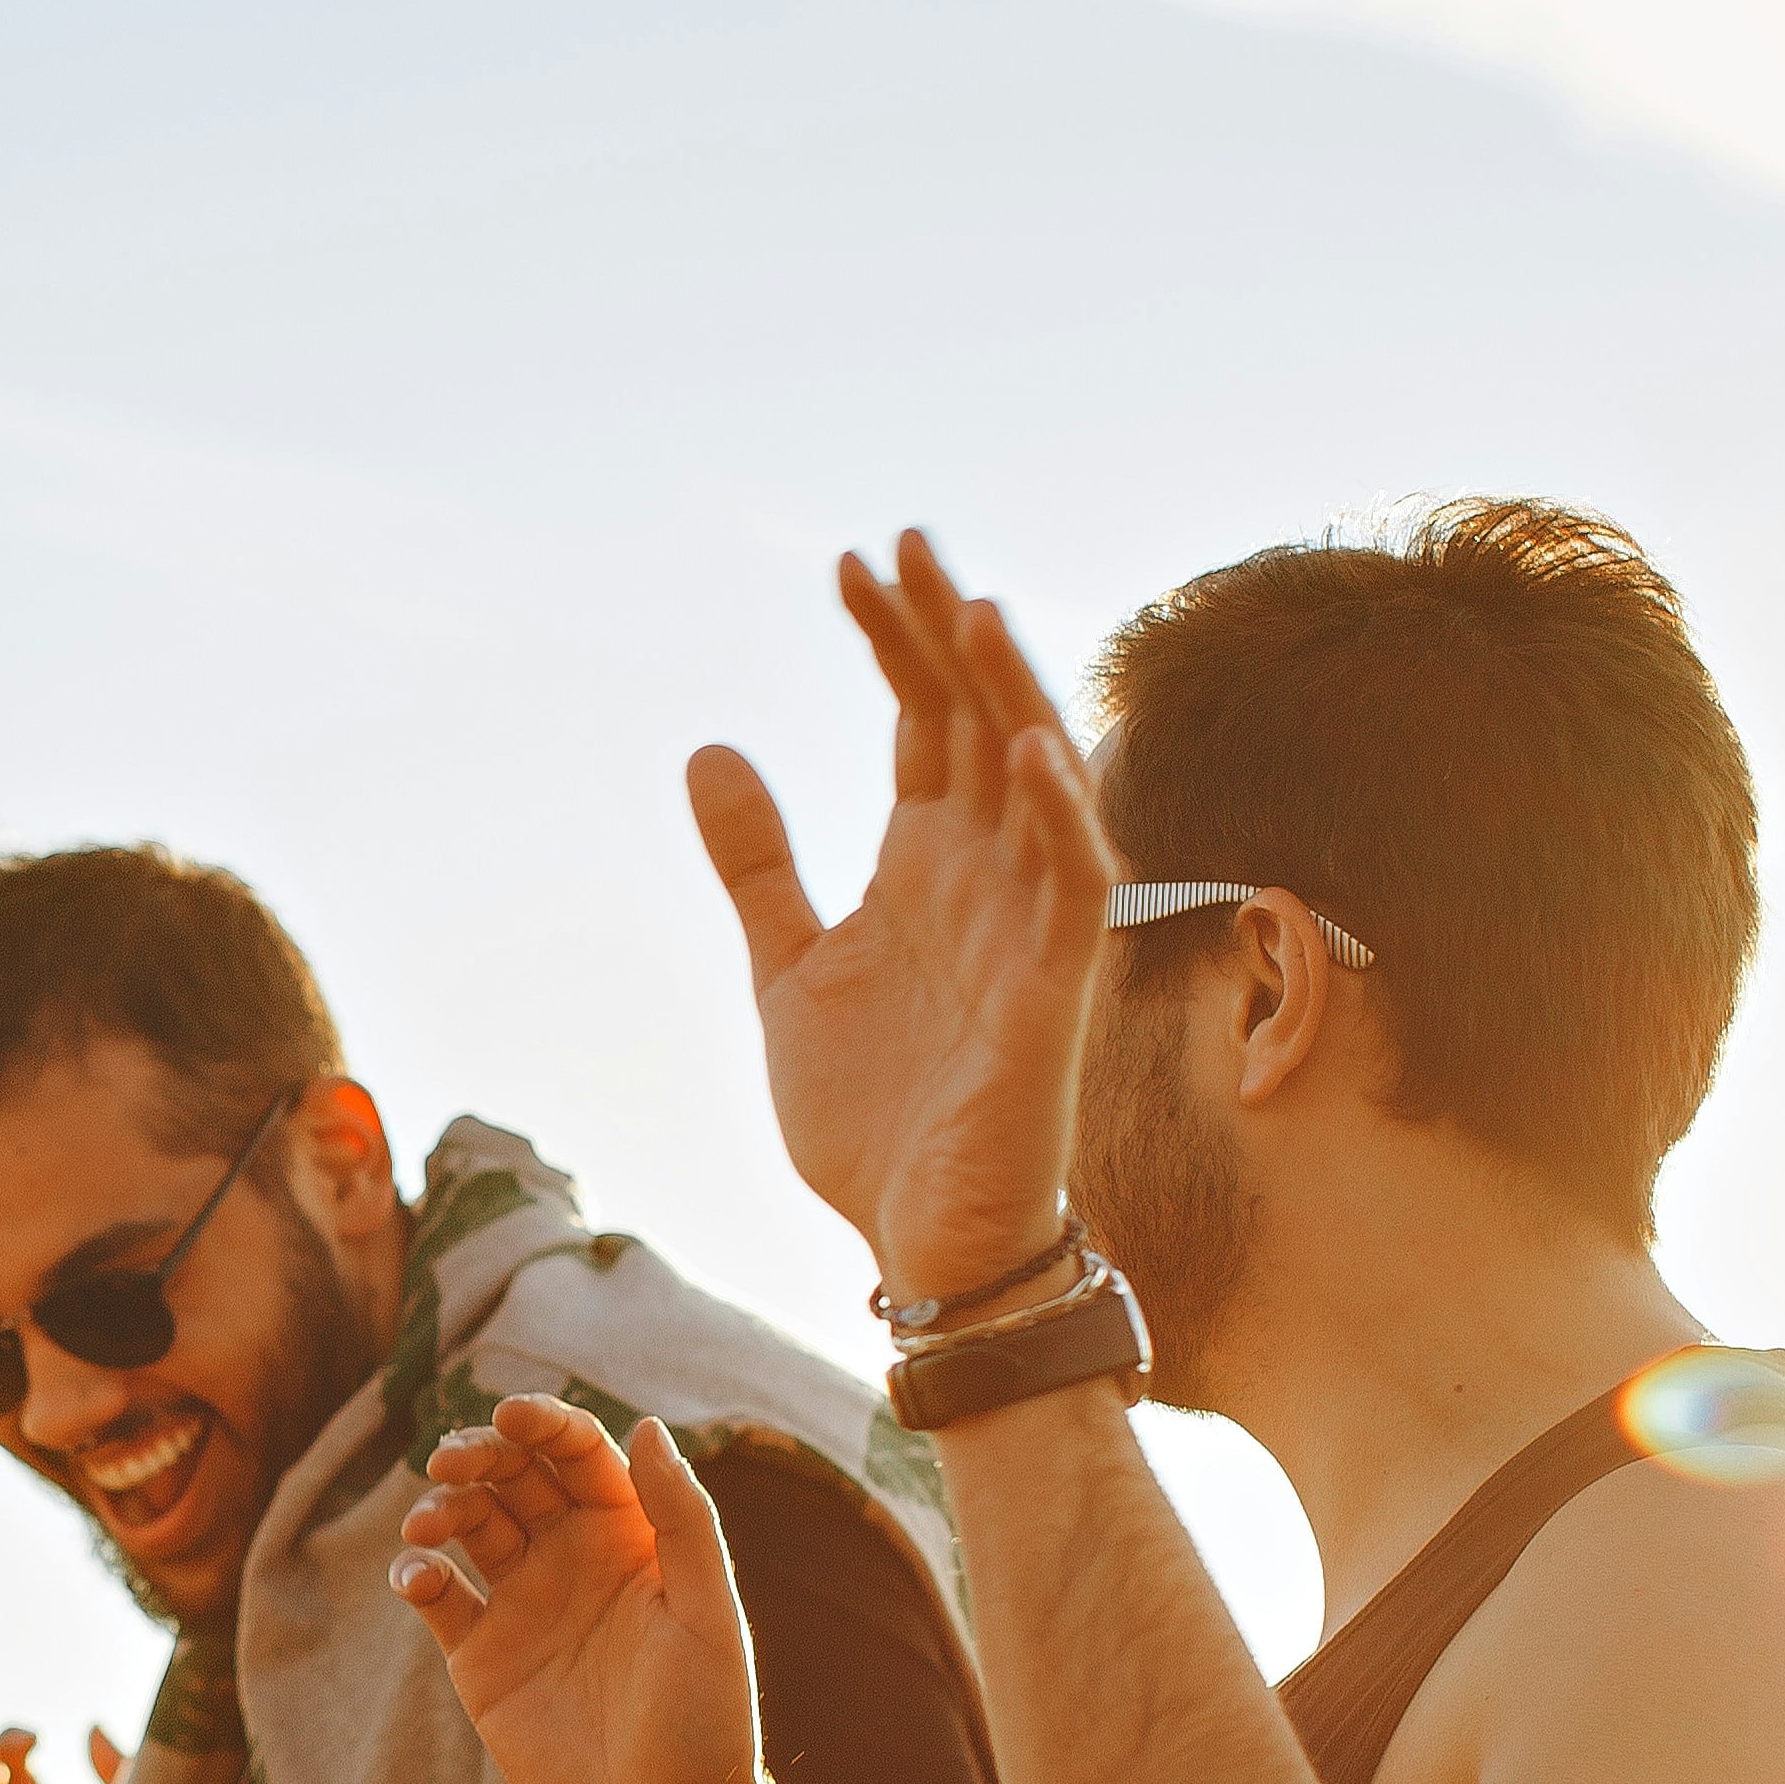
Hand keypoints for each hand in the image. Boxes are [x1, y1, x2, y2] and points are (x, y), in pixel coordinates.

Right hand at [392, 1404, 770, 1783]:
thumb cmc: (707, 1722)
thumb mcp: (708, 1613)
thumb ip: (682, 1518)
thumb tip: (647, 1425)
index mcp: (631, 1537)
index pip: (579, 1455)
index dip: (544, 1423)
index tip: (510, 1416)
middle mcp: (573, 1560)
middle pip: (513, 1476)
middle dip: (478, 1454)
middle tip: (451, 1460)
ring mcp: (524, 1606)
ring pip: (468, 1526)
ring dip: (441, 1507)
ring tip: (428, 1523)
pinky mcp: (481, 1658)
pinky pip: (437, 1597)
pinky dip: (416, 1575)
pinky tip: (418, 1578)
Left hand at [695, 532, 1126, 1296]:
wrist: (922, 1241)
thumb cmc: (874, 1115)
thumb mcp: (788, 970)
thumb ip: (758, 864)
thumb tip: (710, 748)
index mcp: (927, 865)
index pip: (922, 721)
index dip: (891, 642)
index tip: (847, 564)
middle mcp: (988, 876)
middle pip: (978, 724)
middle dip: (943, 635)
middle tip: (902, 542)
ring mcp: (1028, 928)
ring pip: (1034, 785)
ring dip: (1006, 697)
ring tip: (965, 610)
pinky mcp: (1054, 995)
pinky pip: (1074, 889)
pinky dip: (1060, 817)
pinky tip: (1030, 751)